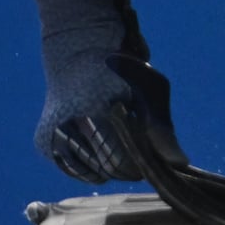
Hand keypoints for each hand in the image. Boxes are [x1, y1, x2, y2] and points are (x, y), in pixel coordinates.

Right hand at [34, 50, 179, 183]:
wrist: (77, 50)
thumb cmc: (122, 69)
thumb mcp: (150, 88)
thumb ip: (161, 128)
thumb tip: (180, 164)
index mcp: (94, 110)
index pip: (123, 164)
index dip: (141, 163)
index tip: (149, 150)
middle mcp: (67, 126)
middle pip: (110, 171)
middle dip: (128, 164)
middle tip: (133, 141)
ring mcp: (53, 136)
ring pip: (94, 174)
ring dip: (109, 164)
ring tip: (113, 135)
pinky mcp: (44, 144)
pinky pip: (77, 171)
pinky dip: (91, 165)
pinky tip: (97, 142)